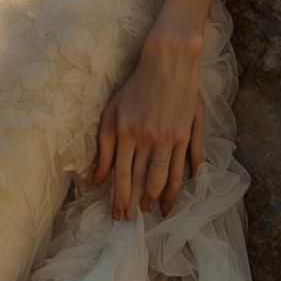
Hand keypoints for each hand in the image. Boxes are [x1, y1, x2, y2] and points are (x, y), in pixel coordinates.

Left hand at [84, 35, 204, 220]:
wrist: (166, 61)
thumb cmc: (135, 85)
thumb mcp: (112, 111)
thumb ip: (103, 146)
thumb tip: (94, 177)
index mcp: (126, 132)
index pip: (121, 175)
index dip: (120, 198)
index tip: (118, 214)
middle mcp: (148, 138)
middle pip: (143, 180)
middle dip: (137, 203)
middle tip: (134, 218)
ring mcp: (169, 137)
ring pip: (165, 178)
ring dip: (159, 198)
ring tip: (155, 211)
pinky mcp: (186, 133)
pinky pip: (184, 166)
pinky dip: (180, 184)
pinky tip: (175, 194)